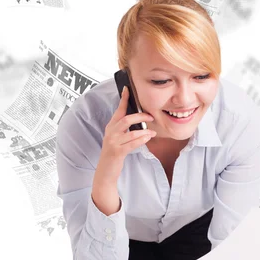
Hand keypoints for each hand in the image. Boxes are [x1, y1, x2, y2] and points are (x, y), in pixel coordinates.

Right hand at [92, 87, 155, 215]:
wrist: (106, 170)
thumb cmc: (115, 153)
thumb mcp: (118, 138)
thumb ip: (126, 129)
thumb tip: (141, 120)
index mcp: (111, 127)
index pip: (118, 110)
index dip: (124, 99)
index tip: (128, 88)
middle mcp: (110, 132)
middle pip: (125, 119)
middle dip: (140, 116)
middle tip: (151, 116)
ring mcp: (113, 142)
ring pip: (130, 132)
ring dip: (144, 131)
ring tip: (153, 132)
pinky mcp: (117, 151)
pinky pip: (132, 143)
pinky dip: (141, 140)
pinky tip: (148, 138)